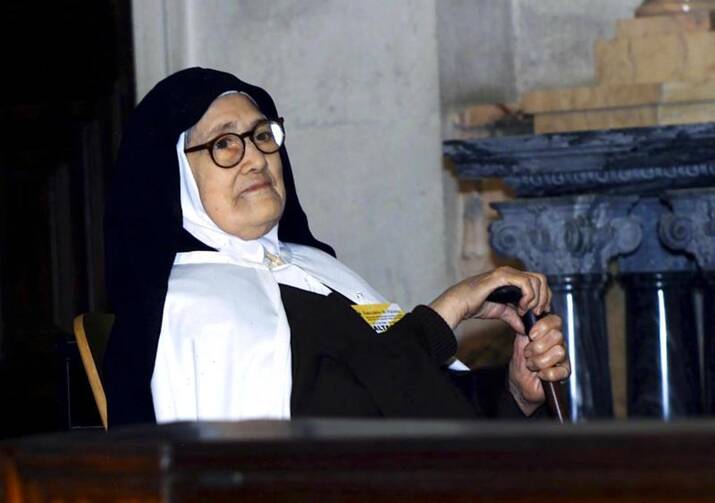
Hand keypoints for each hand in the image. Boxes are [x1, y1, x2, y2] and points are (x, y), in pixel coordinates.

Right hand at [429, 266, 551, 330]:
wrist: (459, 304)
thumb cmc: (474, 305)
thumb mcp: (500, 312)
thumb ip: (513, 317)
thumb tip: (525, 328)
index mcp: (512, 279)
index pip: (538, 283)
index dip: (544, 298)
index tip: (538, 313)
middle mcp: (511, 273)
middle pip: (541, 279)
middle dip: (544, 297)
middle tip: (536, 312)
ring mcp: (507, 273)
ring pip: (536, 280)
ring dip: (536, 298)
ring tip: (526, 310)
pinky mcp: (501, 276)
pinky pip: (525, 282)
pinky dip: (528, 296)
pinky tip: (519, 307)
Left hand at [508, 314, 569, 415]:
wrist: (519, 383)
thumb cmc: (521, 362)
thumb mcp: (519, 341)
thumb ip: (525, 327)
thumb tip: (529, 316)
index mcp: (548, 332)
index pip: (555, 320)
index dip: (543, 327)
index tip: (530, 335)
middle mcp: (558, 343)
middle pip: (557, 336)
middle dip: (537, 347)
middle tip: (528, 354)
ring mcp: (563, 358)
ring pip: (558, 352)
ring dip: (539, 361)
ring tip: (532, 365)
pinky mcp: (565, 373)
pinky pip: (559, 371)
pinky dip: (546, 374)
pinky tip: (540, 375)